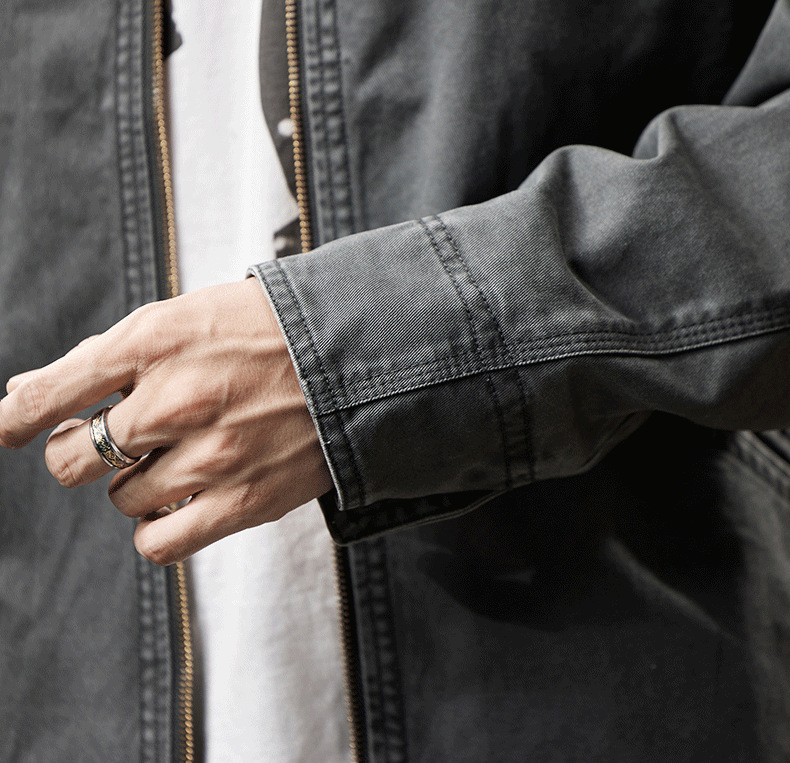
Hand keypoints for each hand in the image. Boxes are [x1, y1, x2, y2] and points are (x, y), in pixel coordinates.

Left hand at [0, 278, 332, 564]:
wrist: (355, 358)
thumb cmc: (266, 332)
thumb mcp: (184, 319)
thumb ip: (106, 357)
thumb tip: (22, 397)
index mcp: (155, 343)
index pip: (48, 395)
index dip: (17, 420)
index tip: (13, 429)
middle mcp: (176, 400)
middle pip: (74, 460)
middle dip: (83, 451)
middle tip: (113, 439)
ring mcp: (211, 455)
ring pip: (120, 499)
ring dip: (134, 482)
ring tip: (175, 458)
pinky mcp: (244, 501)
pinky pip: (159, 542)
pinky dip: (155, 528)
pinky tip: (178, 501)